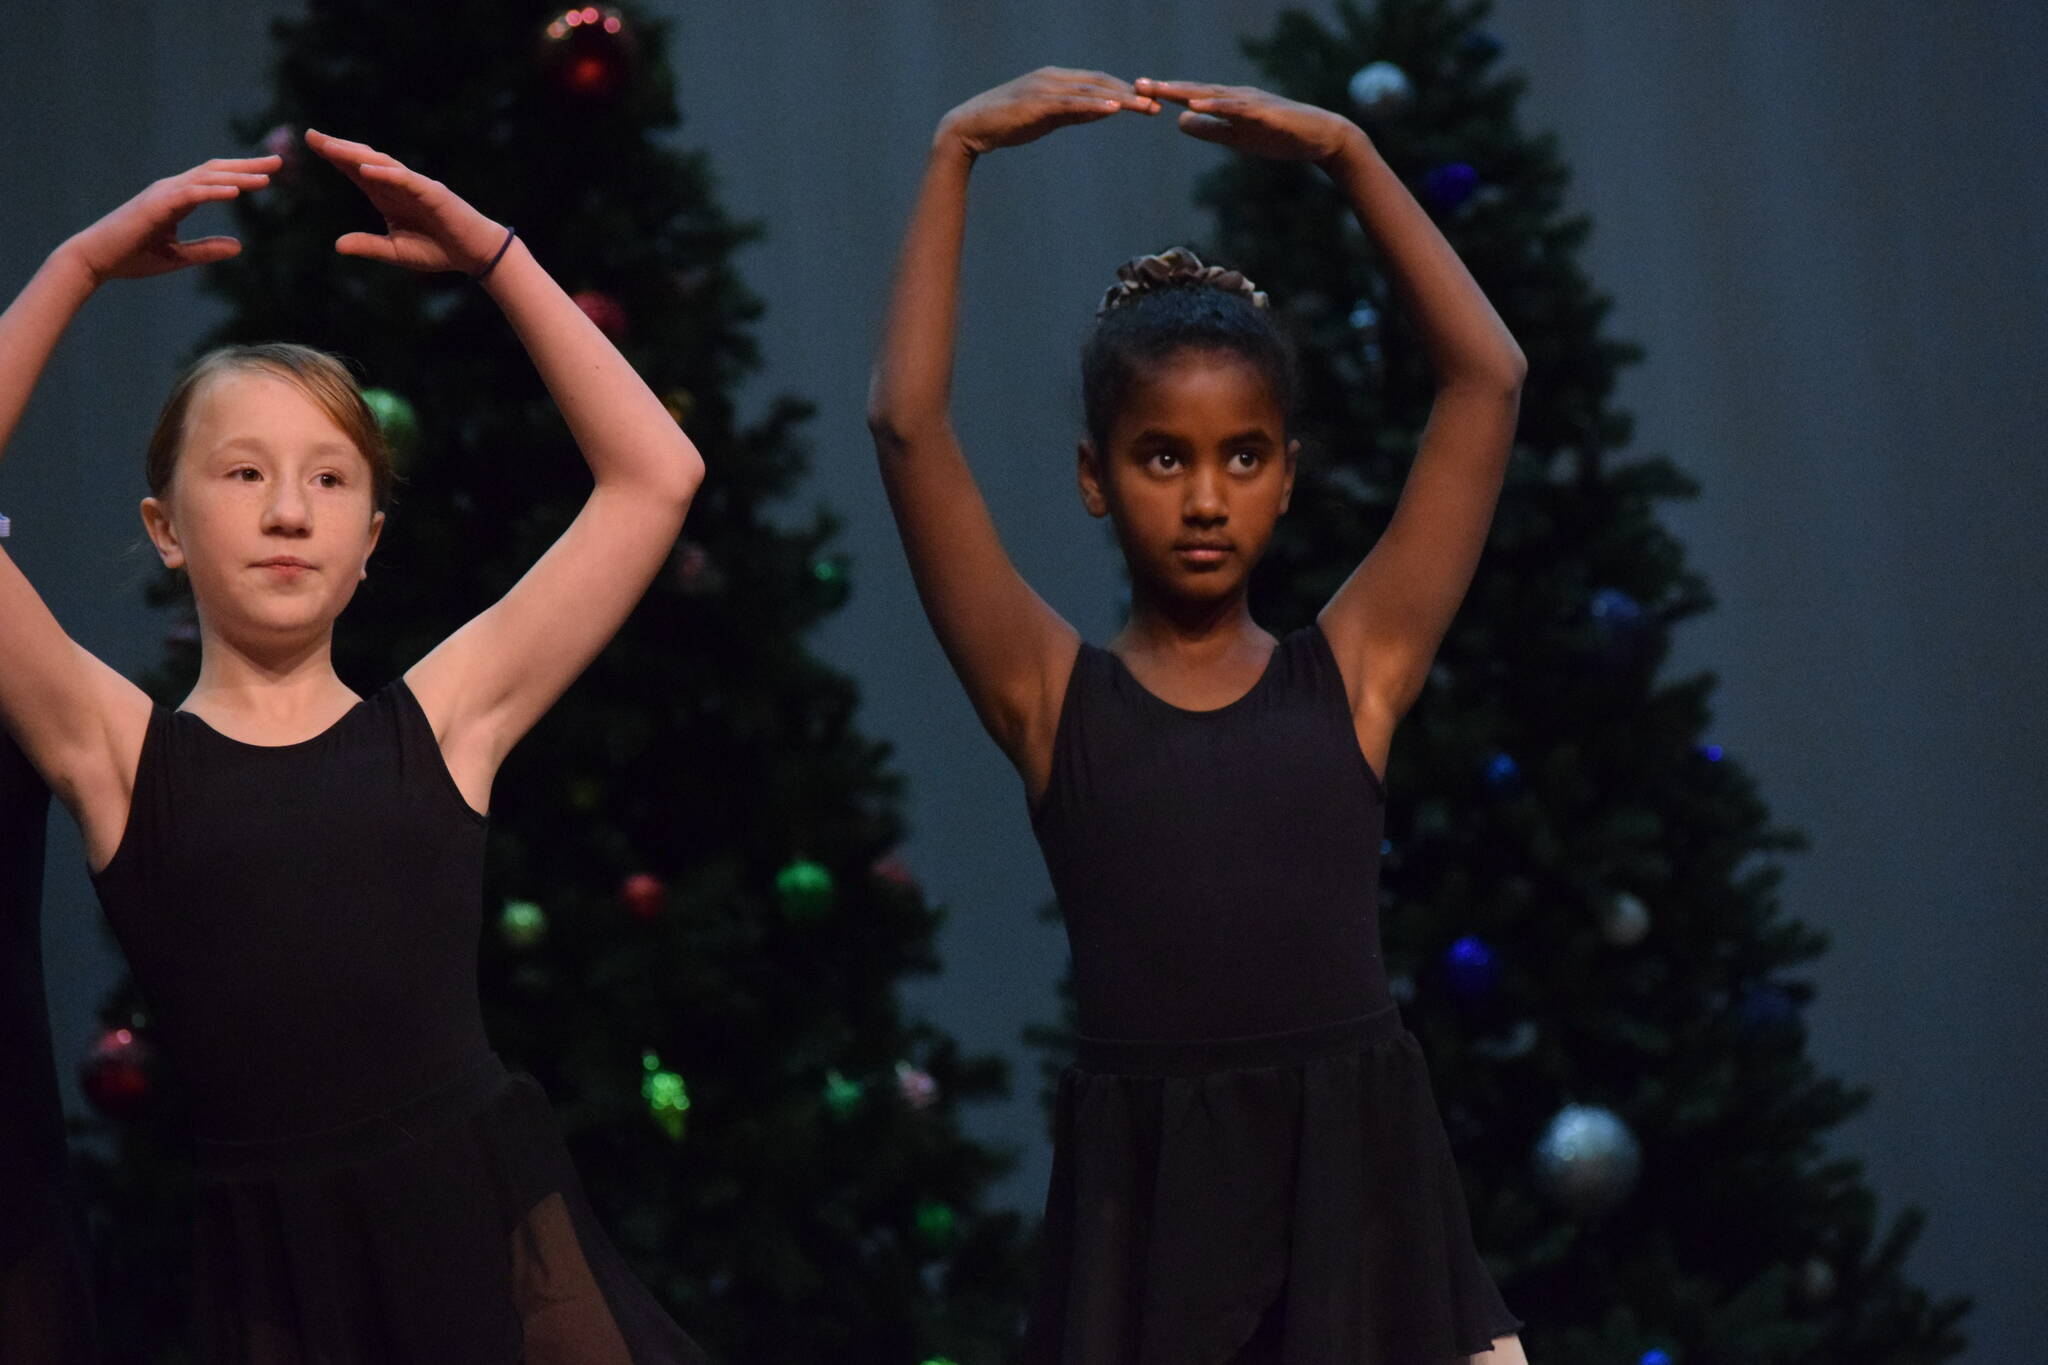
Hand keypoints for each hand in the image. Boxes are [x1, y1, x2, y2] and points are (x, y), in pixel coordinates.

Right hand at [59, 156, 277, 284]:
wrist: (95, 260)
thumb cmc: (132, 257)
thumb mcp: (178, 256)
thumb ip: (207, 249)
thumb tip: (239, 246)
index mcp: (176, 198)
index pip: (215, 179)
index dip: (243, 174)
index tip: (271, 173)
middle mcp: (170, 189)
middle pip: (215, 171)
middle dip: (247, 166)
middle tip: (279, 162)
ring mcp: (162, 194)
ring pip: (206, 178)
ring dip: (238, 176)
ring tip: (266, 177)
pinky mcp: (155, 205)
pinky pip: (191, 194)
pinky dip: (214, 190)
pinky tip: (236, 191)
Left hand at [306, 129, 505, 274]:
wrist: (473, 254)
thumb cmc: (438, 250)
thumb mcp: (395, 252)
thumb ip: (368, 245)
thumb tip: (337, 245)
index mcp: (386, 196)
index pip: (355, 170)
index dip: (334, 156)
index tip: (310, 141)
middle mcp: (397, 185)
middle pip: (363, 160)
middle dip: (338, 147)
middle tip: (311, 135)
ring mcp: (415, 186)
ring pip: (382, 164)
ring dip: (357, 155)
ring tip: (332, 148)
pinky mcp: (432, 193)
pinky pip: (405, 179)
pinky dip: (386, 173)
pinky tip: (365, 169)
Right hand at [937, 67, 1158, 155]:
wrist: (970, 128)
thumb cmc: (1007, 124)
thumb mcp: (1047, 118)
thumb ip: (1074, 113)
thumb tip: (1102, 112)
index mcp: (1056, 79)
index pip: (1098, 81)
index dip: (1124, 90)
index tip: (1148, 101)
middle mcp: (1053, 78)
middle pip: (1100, 83)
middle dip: (1129, 93)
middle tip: (1156, 104)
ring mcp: (1044, 88)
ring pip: (1090, 92)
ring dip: (1120, 100)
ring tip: (1144, 107)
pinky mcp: (1036, 104)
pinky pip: (1071, 104)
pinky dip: (1094, 106)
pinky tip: (1113, 111)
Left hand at [1135, 78, 1364, 164]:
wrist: (1319, 138)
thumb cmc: (1279, 136)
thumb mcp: (1236, 137)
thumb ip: (1210, 129)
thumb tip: (1180, 123)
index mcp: (1227, 103)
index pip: (1190, 98)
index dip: (1165, 95)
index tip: (1137, 92)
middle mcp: (1236, 96)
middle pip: (1195, 90)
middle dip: (1166, 88)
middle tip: (1137, 83)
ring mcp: (1251, 102)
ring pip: (1211, 95)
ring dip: (1185, 92)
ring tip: (1160, 90)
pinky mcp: (1265, 112)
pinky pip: (1235, 108)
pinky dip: (1215, 105)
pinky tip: (1196, 105)